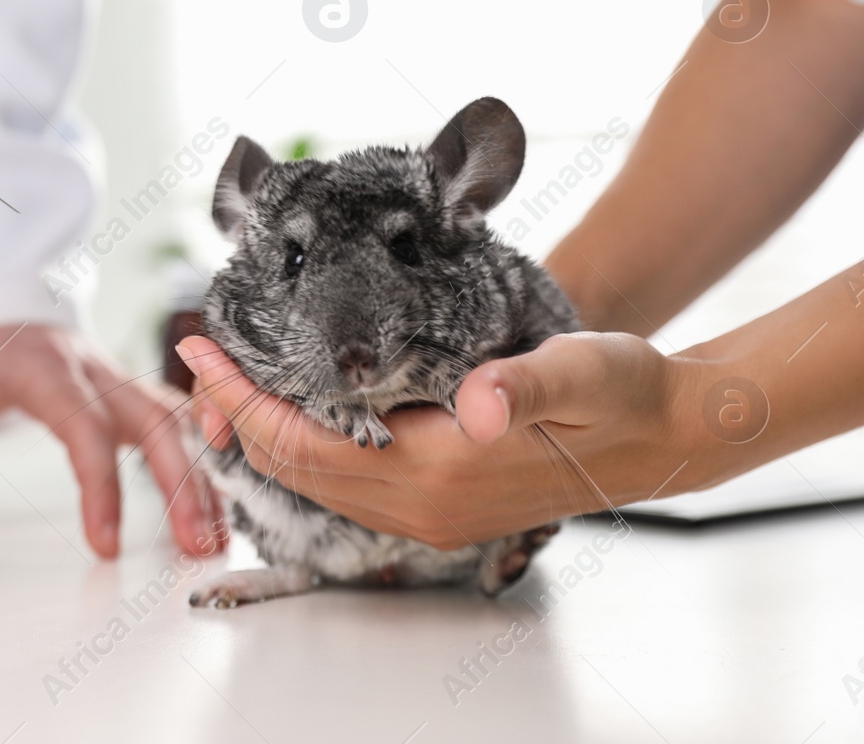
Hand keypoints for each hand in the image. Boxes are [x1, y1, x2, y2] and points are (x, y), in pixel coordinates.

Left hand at [0, 324, 225, 558]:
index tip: (106, 547)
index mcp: (42, 368)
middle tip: (195, 545)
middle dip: (182, 483)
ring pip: (176, 421)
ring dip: (201, 477)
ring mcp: (117, 378)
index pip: (83, 427)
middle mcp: (92, 369)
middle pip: (154, 420)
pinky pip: (178, 422)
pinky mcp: (128, 392)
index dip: (101, 486)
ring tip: (214, 539)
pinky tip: (216, 506)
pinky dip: (202, 460)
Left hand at [178, 331, 703, 547]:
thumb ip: (523, 385)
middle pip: (296, 466)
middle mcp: (424, 505)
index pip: (305, 442)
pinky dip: (305, 449)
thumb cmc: (622, 392)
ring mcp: (431, 514)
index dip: (243, 399)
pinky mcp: (442, 506)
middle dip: (236, 415)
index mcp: (441, 472)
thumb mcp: (580, 370)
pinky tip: (294, 416)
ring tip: (227, 384)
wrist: (667, 436)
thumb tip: (480, 402)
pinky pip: (348, 485)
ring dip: (265, 434)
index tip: (199, 350)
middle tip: (196, 357)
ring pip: (317, 481)